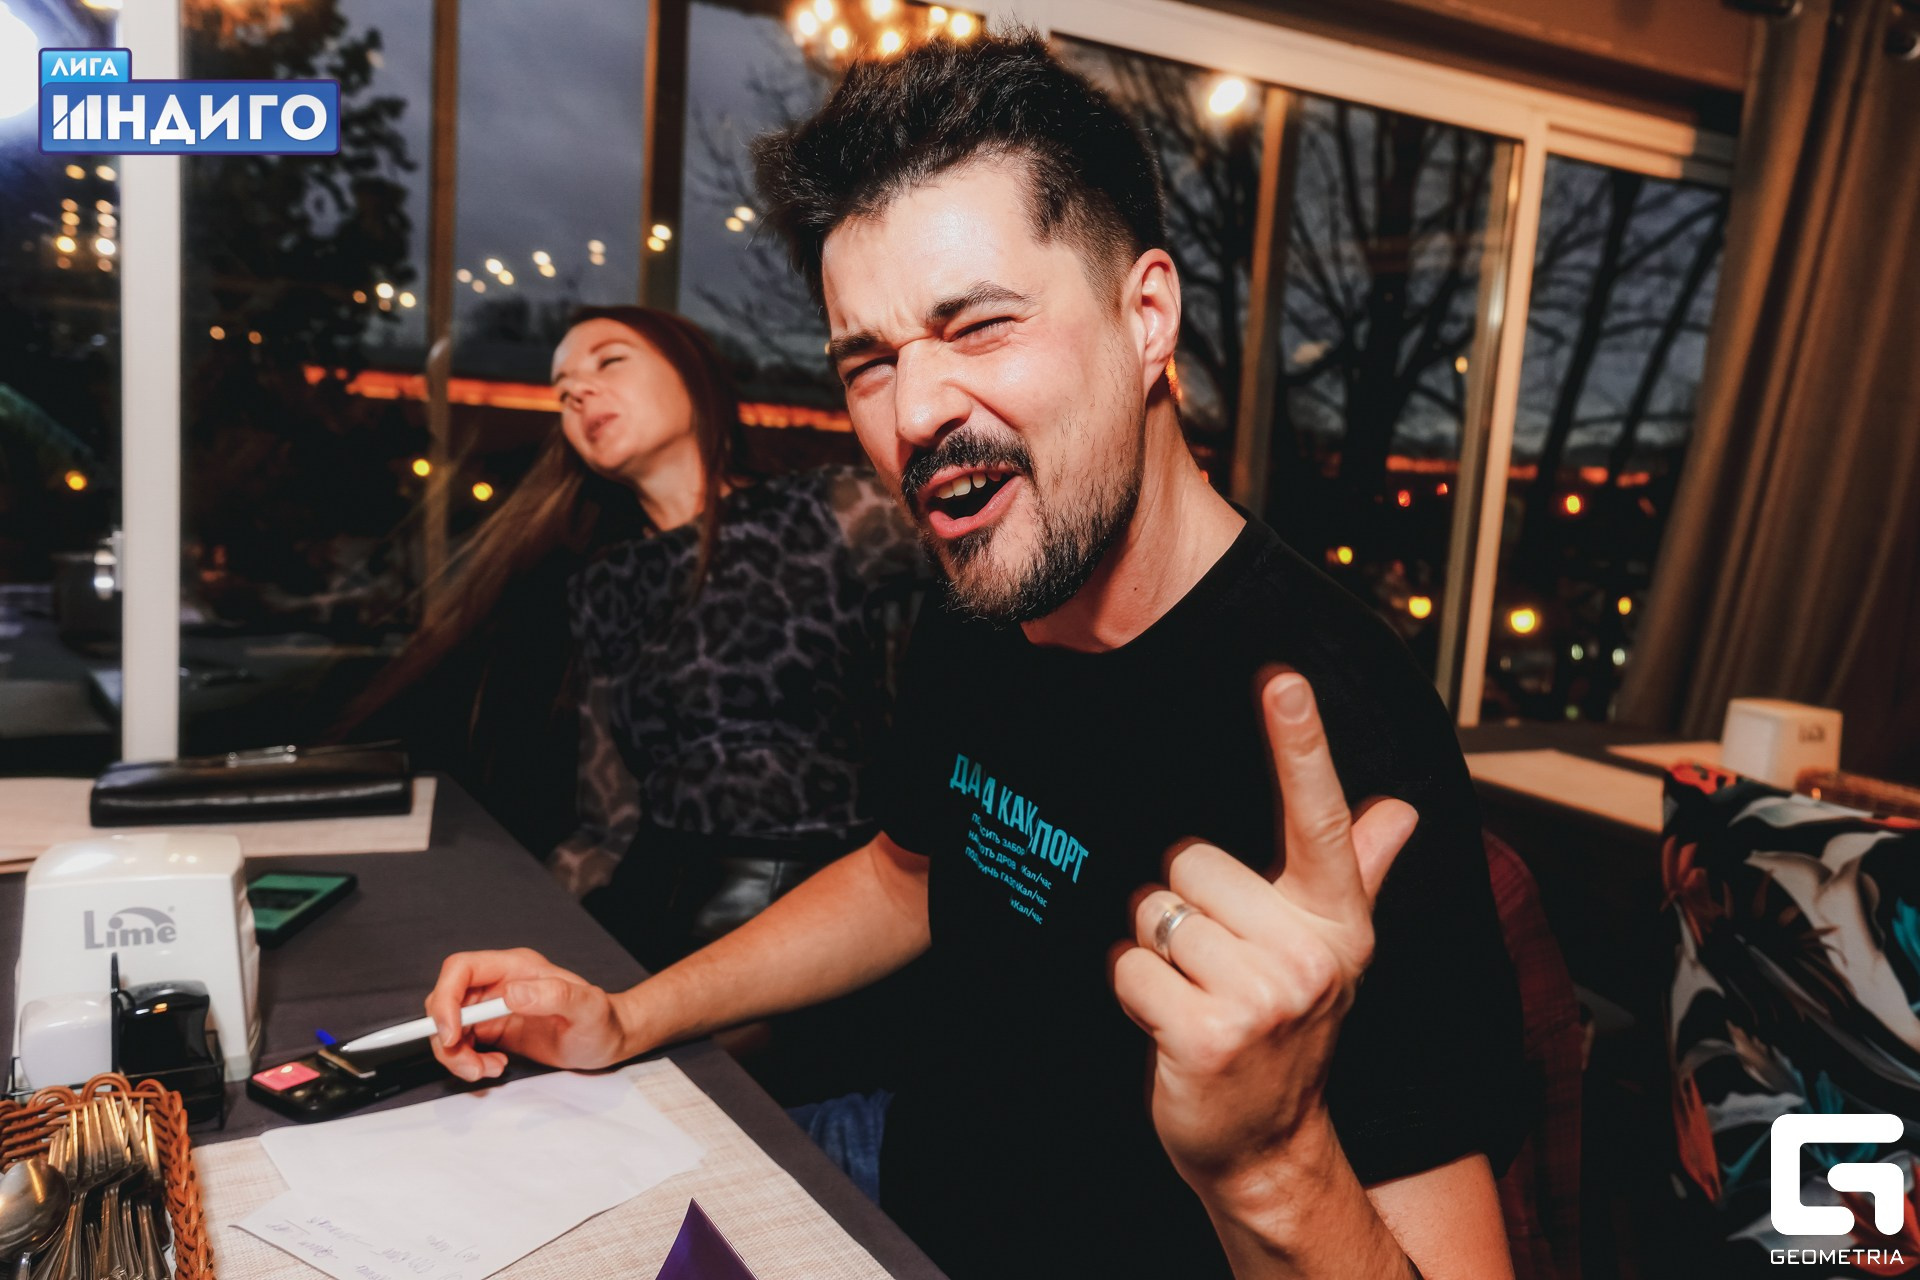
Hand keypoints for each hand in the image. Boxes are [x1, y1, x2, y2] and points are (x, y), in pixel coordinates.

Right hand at [425, 947, 637, 1080]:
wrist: (608, 1041)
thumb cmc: (602, 1021)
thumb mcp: (587, 1008)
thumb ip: (554, 995)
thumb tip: (511, 993)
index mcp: (515, 967)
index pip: (460, 969)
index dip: (445, 999)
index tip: (452, 1035)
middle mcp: (499, 983)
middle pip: (446, 1001)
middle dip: (448, 1037)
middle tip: (472, 1067)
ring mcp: (494, 1007)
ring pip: (449, 1027)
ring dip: (458, 1055)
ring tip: (489, 1069)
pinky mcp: (493, 1030)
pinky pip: (462, 1044)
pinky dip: (468, 1061)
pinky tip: (496, 1066)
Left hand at [1111, 668, 1418, 1190]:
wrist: (1266, 1145)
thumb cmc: (1286, 1030)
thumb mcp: (1331, 952)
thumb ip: (1358, 871)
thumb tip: (1400, 808)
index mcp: (1337, 922)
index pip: (1320, 818)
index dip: (1299, 744)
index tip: (1283, 678)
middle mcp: (1310, 956)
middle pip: (1191, 863)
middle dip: (1184, 907)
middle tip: (1213, 964)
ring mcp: (1262, 999)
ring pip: (1155, 912)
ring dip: (1155, 953)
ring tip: (1194, 994)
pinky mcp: (1207, 1035)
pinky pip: (1129, 966)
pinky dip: (1132, 991)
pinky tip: (1168, 1025)